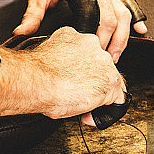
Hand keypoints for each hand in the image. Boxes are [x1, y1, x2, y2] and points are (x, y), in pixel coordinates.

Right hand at [0, 27, 126, 120]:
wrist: (36, 81)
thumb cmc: (36, 71)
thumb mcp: (48, 51)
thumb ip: (60, 55)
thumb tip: (58, 66)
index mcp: (79, 37)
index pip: (89, 53)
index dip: (82, 69)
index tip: (74, 79)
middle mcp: (94, 47)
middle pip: (101, 66)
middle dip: (90, 81)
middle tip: (76, 94)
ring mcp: (104, 64)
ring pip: (110, 81)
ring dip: (98, 94)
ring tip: (82, 105)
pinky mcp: (109, 83)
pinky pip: (117, 99)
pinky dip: (106, 111)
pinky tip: (90, 115)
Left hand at [14, 0, 146, 60]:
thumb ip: (31, 13)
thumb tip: (21, 33)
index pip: (90, 11)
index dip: (90, 34)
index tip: (85, 51)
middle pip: (111, 15)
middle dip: (109, 40)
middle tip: (102, 60)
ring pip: (122, 12)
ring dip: (122, 36)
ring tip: (115, 56)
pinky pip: (125, 5)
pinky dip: (134, 19)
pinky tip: (140, 31)